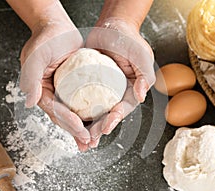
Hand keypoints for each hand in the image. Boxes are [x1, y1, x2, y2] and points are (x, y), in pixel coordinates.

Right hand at [19, 2, 89, 150]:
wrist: (58, 28)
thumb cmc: (46, 40)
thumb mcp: (36, 56)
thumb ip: (30, 77)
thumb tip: (30, 102)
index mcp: (41, 91)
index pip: (54, 110)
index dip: (67, 121)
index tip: (80, 130)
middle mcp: (53, 95)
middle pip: (63, 117)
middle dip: (75, 131)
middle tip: (87, 143)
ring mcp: (64, 93)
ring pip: (73, 114)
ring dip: (82, 129)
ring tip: (91, 142)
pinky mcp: (76, 88)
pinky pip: (83, 103)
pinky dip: (89, 115)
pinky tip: (97, 124)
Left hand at [85, 18, 154, 147]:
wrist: (110, 26)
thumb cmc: (128, 39)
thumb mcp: (141, 55)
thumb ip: (145, 75)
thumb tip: (142, 96)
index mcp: (130, 90)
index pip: (122, 109)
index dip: (114, 120)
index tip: (104, 128)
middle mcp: (116, 93)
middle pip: (107, 115)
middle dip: (98, 129)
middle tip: (88, 140)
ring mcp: (101, 89)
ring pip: (94, 111)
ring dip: (87, 125)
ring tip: (79, 138)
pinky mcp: (87, 84)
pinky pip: (81, 99)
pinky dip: (76, 110)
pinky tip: (69, 119)